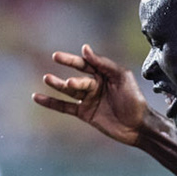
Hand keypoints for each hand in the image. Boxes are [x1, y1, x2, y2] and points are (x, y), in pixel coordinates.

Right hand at [32, 45, 149, 145]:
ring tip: (46, 78)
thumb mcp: (121, 77)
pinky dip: (51, 103)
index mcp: (104, 74)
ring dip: (57, 85)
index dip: (71, 60)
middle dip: (66, 78)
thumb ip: (103, 63)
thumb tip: (84, 48)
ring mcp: (88, 99)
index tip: (57, 56)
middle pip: (76, 78)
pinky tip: (38, 97)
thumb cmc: (134, 99)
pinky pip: (64, 107)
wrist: (138, 126)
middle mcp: (94, 85)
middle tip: (52, 73)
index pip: (85, 64)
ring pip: (68, 91)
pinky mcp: (84, 113)